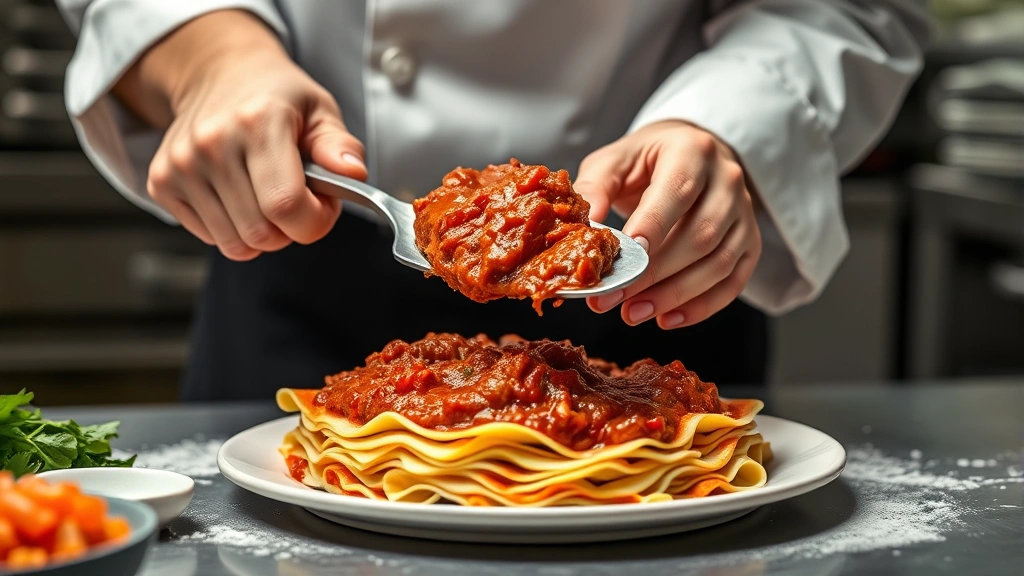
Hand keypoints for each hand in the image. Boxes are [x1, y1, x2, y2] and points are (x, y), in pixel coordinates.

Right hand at [114, 11, 366, 260]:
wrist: (219, 74)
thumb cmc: (278, 98)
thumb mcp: (321, 111)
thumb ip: (340, 146)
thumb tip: (354, 172)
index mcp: (258, 122)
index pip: (286, 205)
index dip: (315, 221)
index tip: (323, 205)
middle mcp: (212, 142)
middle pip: (262, 234)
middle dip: (291, 229)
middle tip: (296, 199)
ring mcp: (181, 164)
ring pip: (235, 244)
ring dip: (262, 233)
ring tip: (267, 195)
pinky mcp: (161, 183)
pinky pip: (209, 238)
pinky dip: (232, 228)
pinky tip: (239, 195)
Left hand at [575, 121, 761, 328]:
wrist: (689, 155)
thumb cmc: (647, 161)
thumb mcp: (615, 161)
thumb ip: (596, 187)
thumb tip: (586, 227)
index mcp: (693, 151)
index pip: (678, 192)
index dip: (653, 226)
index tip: (625, 256)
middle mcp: (727, 180)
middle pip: (700, 235)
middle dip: (653, 273)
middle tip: (613, 295)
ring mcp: (744, 213)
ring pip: (718, 262)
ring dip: (674, 295)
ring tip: (632, 313)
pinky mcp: (749, 242)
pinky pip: (733, 282)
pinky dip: (701, 306)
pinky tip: (667, 318)